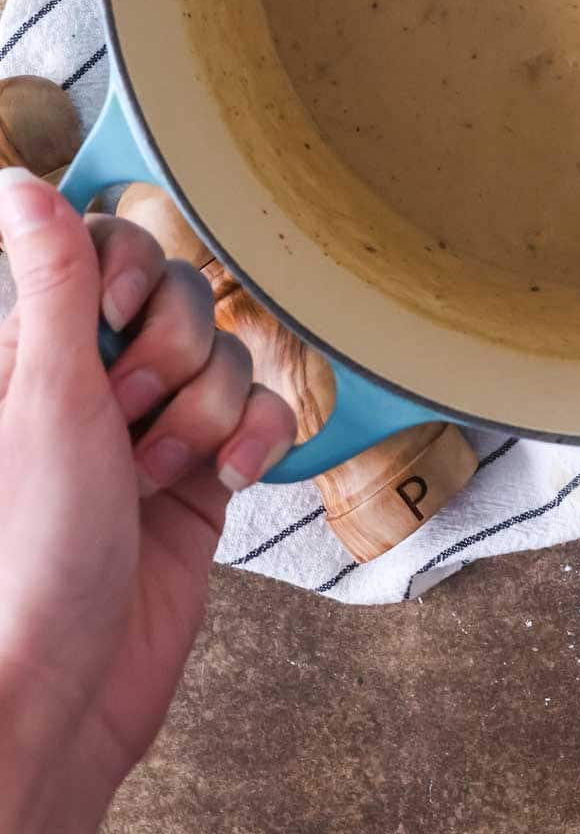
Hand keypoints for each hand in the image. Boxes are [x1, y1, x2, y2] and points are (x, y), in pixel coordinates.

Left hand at [0, 167, 295, 833]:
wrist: (65, 691)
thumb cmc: (29, 556)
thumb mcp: (43, 396)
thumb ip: (55, 284)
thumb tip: (20, 184)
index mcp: (40, 346)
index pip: (109, 246)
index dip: (130, 274)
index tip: (113, 320)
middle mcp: (96, 378)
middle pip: (183, 296)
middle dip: (174, 356)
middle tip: (126, 416)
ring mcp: (152, 426)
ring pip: (227, 354)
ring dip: (205, 413)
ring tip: (156, 471)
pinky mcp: (202, 475)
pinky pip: (259, 412)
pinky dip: (253, 438)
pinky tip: (226, 475)